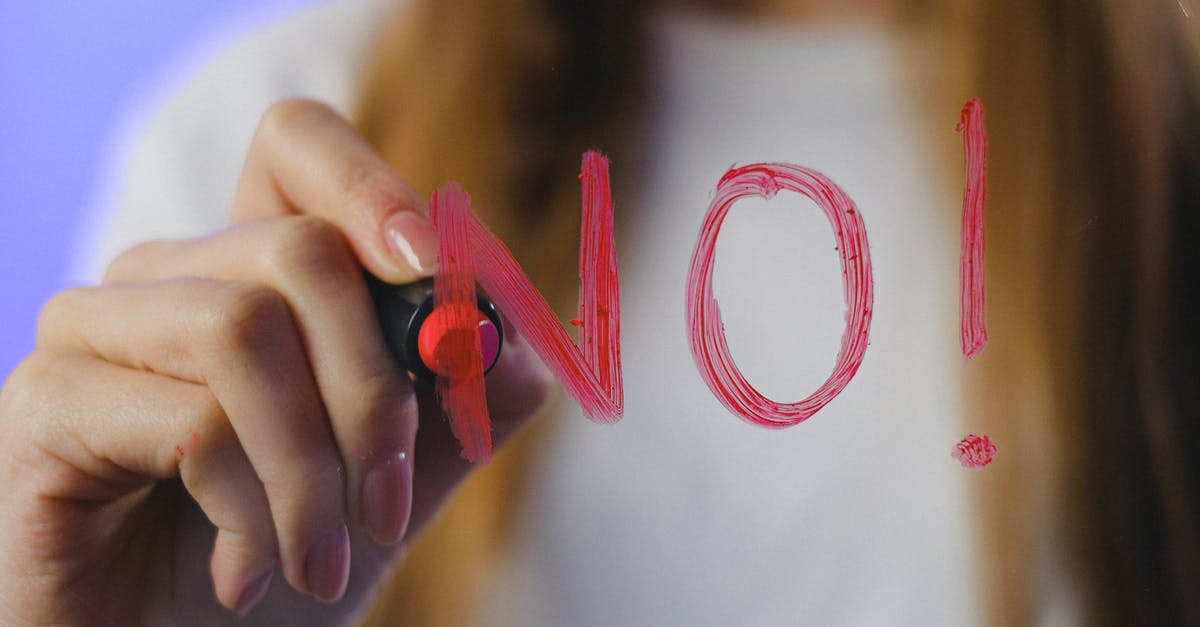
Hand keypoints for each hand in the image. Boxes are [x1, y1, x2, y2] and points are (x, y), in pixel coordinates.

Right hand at [0, 100, 552, 624]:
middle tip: (385, 506)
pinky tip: (243, 576)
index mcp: (252, 271)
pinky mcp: (43, 405)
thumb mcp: (396, 480)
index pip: (300, 144)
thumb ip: (462, 406)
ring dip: (313, 469)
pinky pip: (189, 419)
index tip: (430, 268)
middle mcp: (168, 276)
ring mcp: (94, 330)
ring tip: (318, 560)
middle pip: (301, 249)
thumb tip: (516, 346)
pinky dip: (248, 512)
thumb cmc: (280, 564)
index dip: (372, 183)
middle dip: (375, 391)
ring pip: (246, 329)